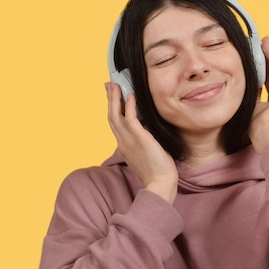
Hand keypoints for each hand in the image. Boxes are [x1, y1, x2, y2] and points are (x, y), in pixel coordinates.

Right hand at [106, 82, 177, 203]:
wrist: (160, 184)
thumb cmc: (158, 172)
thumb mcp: (147, 154)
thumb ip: (144, 141)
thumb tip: (148, 129)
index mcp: (123, 147)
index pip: (115, 124)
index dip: (112, 109)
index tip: (112, 97)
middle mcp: (122, 143)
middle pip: (111, 117)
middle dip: (109, 100)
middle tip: (108, 85)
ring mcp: (128, 141)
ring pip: (115, 115)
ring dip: (114, 98)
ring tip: (115, 85)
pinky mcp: (139, 139)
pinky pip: (130, 118)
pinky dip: (128, 106)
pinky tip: (130, 95)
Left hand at [249, 37, 268, 153]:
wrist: (265, 131)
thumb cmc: (256, 123)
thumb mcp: (251, 101)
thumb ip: (253, 88)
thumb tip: (247, 74)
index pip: (266, 78)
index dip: (262, 65)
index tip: (256, 52)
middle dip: (267, 56)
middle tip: (261, 41)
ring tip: (266, 42)